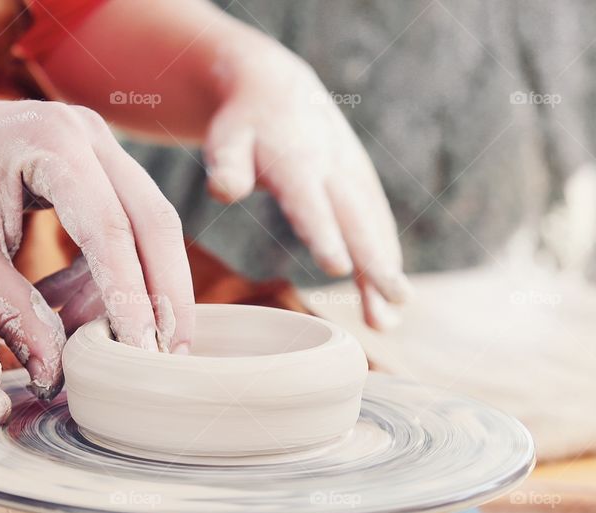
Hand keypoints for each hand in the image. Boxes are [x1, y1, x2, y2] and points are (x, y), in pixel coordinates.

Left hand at [0, 94, 196, 396]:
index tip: (142, 350)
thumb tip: (57, 378)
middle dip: (165, 294)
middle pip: (153, 222)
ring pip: (147, 227)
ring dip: (131, 290)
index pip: (108, 229)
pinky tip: (61, 305)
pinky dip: (103, 276)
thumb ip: (13, 314)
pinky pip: (122, 229)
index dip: (129, 295)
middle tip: (169, 354)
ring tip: (90, 340)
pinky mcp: (97, 167)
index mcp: (52, 144)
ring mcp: (99, 147)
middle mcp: (88, 135)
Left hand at [203, 37, 411, 328]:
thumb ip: (226, 166)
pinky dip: (386, 257)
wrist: (278, 90)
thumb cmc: (243, 125)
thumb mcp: (226, 139)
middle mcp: (332, 170)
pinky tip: (390, 297)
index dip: (324, 235)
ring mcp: (352, 176)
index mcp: (296, 162)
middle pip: (356, 221)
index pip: (309, 204)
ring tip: (395, 315)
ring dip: (387, 270)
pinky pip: (377, 224)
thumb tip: (224, 190)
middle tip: (395, 302)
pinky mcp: (361, 184)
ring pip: (373, 227)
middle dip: (376, 262)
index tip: (340, 269)